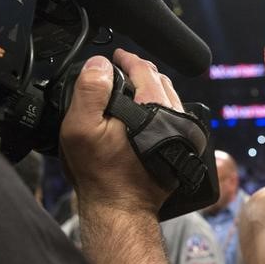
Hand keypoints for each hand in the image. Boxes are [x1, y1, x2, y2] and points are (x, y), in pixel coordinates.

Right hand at [60, 49, 182, 213]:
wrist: (121, 208)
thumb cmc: (100, 173)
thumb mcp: (81, 128)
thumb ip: (91, 91)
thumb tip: (101, 65)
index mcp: (155, 110)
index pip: (146, 71)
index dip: (129, 59)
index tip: (117, 55)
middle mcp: (176, 120)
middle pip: (162, 83)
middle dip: (143, 71)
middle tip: (124, 68)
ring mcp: (183, 136)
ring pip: (172, 100)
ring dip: (154, 89)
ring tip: (135, 86)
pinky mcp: (183, 149)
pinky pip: (176, 118)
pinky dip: (163, 108)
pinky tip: (148, 112)